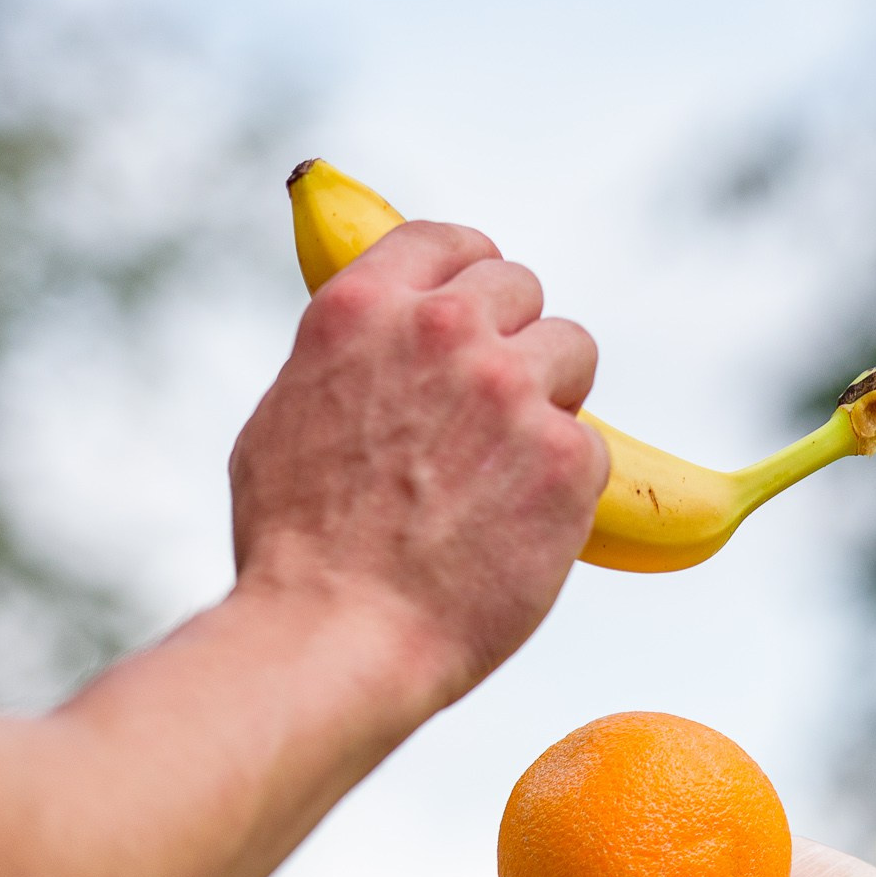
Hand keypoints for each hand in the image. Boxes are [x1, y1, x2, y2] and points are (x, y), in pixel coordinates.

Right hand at [229, 221, 605, 713]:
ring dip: (553, 397)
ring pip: (574, 350)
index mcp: (361, 309)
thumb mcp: (285, 418)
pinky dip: (566, 486)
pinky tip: (518, 528)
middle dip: (515, 339)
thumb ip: (346, 364)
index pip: (447, 241)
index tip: (481, 303)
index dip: (472, 271)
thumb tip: (377, 353)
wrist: (337, 635)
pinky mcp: (565, 456)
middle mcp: (442, 330)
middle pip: (521, 288)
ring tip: (511, 468)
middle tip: (496, 407)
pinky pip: (591, 448)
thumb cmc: (297, 551)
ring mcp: (510, 389)